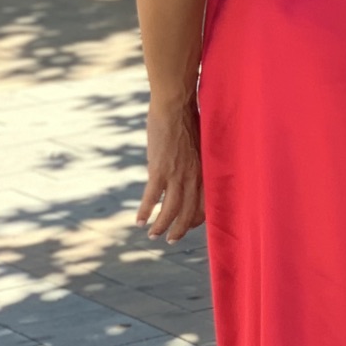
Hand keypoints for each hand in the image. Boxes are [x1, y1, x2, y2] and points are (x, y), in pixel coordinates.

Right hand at [138, 99, 204, 241]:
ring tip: (153, 235)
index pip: (205, 205)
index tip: (188, 226)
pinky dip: (145, 212)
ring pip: (171, 211)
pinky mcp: (159, 170)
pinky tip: (139, 221)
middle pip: (189, 213)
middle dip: (179, 230)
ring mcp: (177, 174)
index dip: (197, 220)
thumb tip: (192, 171)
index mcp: (206, 171)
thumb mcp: (200, 145)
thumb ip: (197, 162)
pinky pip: (152, 198)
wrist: (176, 105)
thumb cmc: (189, 120)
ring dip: (161, 227)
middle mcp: (195, 177)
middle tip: (171, 240)